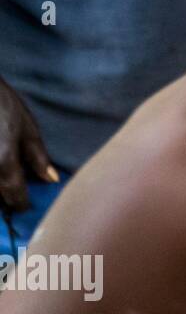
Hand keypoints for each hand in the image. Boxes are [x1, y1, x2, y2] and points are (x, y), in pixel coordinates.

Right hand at [0, 78, 57, 212]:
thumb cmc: (4, 106)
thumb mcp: (27, 129)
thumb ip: (38, 157)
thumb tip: (51, 180)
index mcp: (4, 162)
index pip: (14, 194)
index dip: (20, 203)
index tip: (25, 207)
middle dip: (4, 199)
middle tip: (14, 198)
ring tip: (5, 185)